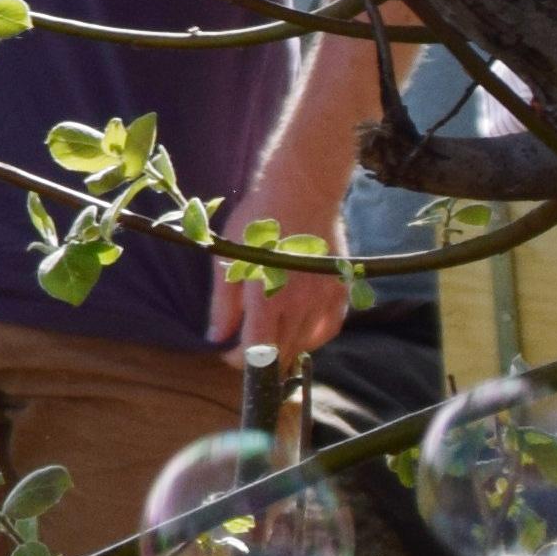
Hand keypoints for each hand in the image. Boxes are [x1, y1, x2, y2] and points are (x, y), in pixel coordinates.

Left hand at [213, 231, 354, 363]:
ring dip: (284, 349)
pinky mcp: (340, 292)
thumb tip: (216, 337)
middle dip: (260, 359)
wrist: (301, 193)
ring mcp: (324, 301)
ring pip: (304, 345)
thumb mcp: (228, 260)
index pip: (256, 354)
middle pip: (281, 354)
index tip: (228, 354)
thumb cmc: (257, 223)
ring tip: (270, 339)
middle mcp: (299, 307)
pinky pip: (329, 330)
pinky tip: (300, 333)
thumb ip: (223, 304)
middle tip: (245, 346)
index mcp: (267, 301)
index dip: (240, 362)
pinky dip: (313, 338)